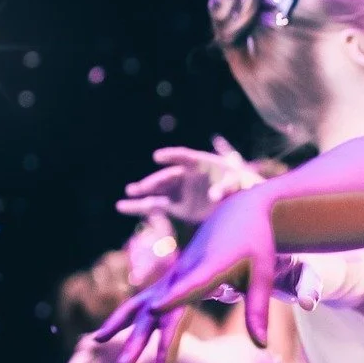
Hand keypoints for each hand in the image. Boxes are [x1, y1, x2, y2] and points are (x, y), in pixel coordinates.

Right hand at [98, 185, 278, 362]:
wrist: (239, 211)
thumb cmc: (255, 243)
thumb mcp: (262, 274)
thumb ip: (257, 310)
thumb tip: (261, 346)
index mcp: (210, 268)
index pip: (190, 288)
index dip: (173, 299)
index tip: (154, 310)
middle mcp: (184, 273)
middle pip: (160, 310)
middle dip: (143, 339)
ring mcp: (172, 276)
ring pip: (142, 305)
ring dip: (122, 327)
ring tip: (95, 343)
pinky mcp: (169, 280)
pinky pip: (142, 301)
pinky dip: (124, 317)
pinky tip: (103, 335)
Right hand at [118, 137, 264, 223]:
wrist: (241, 199)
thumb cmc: (242, 185)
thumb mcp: (239, 184)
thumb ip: (227, 187)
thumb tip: (214, 196)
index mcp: (200, 163)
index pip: (183, 157)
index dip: (171, 156)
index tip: (158, 157)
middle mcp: (186, 176)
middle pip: (168, 177)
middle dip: (155, 182)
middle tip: (141, 187)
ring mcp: (180, 191)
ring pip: (158, 191)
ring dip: (143, 191)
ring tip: (130, 191)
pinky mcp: (177, 207)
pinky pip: (155, 206)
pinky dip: (139, 207)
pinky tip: (121, 206)